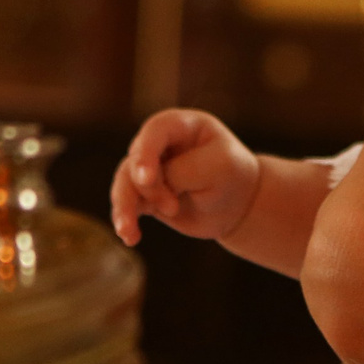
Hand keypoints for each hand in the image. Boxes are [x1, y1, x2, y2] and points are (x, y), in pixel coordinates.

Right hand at [108, 109, 259, 244]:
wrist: (238, 205)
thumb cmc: (232, 177)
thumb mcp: (219, 168)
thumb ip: (182, 172)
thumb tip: (147, 186)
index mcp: (181, 125)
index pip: (156, 130)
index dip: (146, 152)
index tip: (146, 178)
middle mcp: (159, 143)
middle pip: (136, 159)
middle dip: (148, 188)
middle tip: (172, 209)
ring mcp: (150, 169)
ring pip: (124, 183)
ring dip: (124, 207)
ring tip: (128, 232)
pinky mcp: (145, 194)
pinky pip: (126, 204)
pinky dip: (125, 220)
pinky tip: (129, 237)